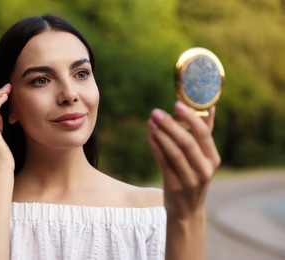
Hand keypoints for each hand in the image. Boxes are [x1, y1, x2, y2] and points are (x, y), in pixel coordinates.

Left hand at [147, 101, 220, 217]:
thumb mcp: (204, 158)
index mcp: (213, 159)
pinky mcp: (174, 186)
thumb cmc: (194, 175)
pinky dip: (156, 148)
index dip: (190, 118)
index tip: (176, 104)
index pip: (204, 134)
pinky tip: (150, 136)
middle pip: (187, 142)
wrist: (187, 210)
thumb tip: (211, 107)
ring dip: (160, 135)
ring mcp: (190, 180)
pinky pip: (164, 164)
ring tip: (150, 122)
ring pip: (174, 153)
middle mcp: (204, 169)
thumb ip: (205, 133)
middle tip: (155, 112)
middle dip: (170, 125)